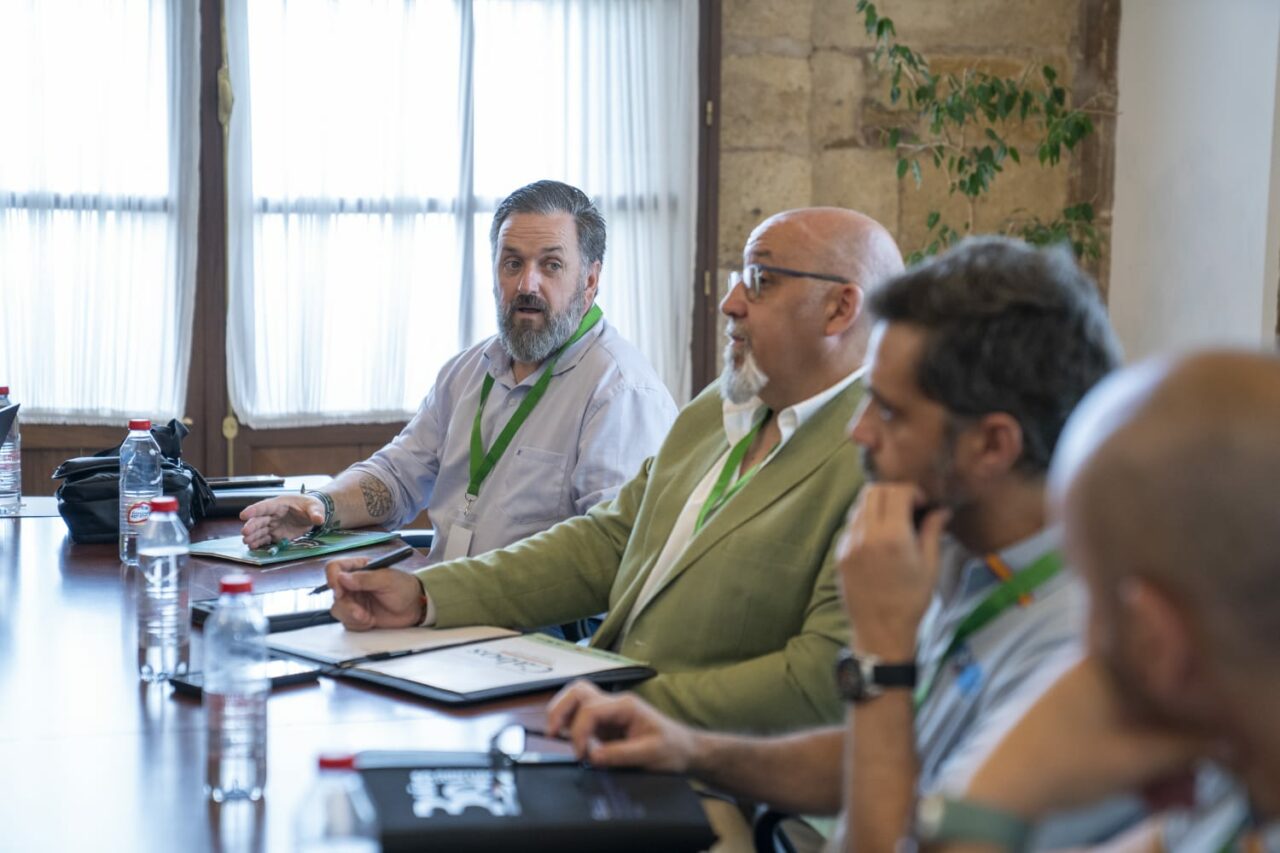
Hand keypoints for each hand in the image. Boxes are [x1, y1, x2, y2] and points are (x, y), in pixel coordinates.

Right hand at [239, 494, 325, 548]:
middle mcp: (273, 515)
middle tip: (245, 533)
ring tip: (246, 542)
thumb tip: (319, 519)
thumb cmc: (311, 506)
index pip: (264, 506)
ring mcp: (273, 525)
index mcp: (279, 504)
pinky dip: (259, 543)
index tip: (243, 515)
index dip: (253, 510)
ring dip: (253, 536)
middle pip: (259, 520)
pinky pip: (266, 539)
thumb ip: (316, 513)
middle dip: (252, 526)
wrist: (313, 514)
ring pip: (260, 530)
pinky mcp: (276, 535)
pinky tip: (253, 547)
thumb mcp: (315, 507)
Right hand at [325, 558, 425, 629]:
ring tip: (369, 618)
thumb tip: (342, 578)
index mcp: (359, 568)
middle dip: (347, 606)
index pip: (335, 568)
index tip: (340, 592)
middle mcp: (353, 584)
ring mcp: (354, 600)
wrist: (415, 608)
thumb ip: (365, 579)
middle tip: (361, 613)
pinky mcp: (356, 615)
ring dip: (352, 616)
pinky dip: (357, 625)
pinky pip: (346, 622)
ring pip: (338, 609)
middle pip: (335, 593)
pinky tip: (371, 622)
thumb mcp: (387, 580)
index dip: (332, 579)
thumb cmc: (405, 588)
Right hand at [545, 680, 698, 772]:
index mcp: (625, 705)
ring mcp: (608, 713)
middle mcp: (614, 703)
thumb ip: (621, 754)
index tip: (581, 754)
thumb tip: (592, 755)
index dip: (579, 731)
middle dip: (560, 708)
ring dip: (561, 711)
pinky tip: (567, 737)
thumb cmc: (672, 749)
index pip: (591, 709)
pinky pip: (580, 715)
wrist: (685, 750)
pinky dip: (568, 722)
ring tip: (554, 732)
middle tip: (552, 732)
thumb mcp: (650, 754)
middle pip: (578, 691)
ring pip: (576, 698)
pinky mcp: (605, 724)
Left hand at [836, 483, 949, 657]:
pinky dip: (866, 521)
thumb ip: (933, 532)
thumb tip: (941, 510)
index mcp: (892, 537)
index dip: (913, 492)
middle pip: (873, 491)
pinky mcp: (840, 553)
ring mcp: (848, 543)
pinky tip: (879, 538)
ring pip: (859, 505)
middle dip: (893, 493)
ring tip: (894, 522)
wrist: (880, 631)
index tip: (923, 505)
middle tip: (908, 509)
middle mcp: (865, 535)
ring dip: (878, 505)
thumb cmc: (911, 601)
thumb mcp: (929, 566)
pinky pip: (851, 524)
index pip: (897, 492)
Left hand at [963, 656, 1203, 818]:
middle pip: (1147, 702)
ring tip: (1162, 794)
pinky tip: (1138, 788)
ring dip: (1151, 756)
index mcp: (1105, 664)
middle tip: (1181, 784)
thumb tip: (1225, 743)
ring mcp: (1071, 693)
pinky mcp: (1060, 717)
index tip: (1193, 744)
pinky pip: (1106, 729)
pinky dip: (1125, 755)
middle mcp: (1088, 670)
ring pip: (1127, 720)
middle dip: (1170, 744)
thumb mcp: (1139, 759)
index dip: (1186, 709)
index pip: (1161, 672)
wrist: (1008, 785)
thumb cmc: (1073, 762)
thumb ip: (1188, 748)